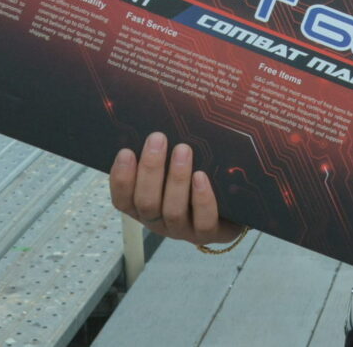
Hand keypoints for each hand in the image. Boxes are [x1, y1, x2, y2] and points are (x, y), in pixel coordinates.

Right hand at [108, 131, 244, 246]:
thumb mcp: (175, 166)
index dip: (121, 178)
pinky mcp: (209, 233)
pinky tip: (201, 177)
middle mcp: (160, 221)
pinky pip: (203, 221)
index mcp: (144, 205)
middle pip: (146, 203)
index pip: (123, 199)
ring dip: (176, 179)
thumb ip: (163, 150)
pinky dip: (201, 199)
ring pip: (173, 211)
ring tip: (183, 150)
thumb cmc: (197, 180)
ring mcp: (184, 229)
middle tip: (157, 138)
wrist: (231, 211)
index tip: (126, 151)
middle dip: (150, 169)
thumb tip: (158, 118)